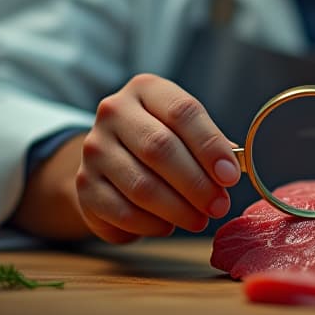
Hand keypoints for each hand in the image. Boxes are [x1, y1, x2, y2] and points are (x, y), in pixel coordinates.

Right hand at [76, 73, 240, 243]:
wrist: (109, 159)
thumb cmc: (160, 139)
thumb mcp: (185, 129)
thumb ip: (209, 144)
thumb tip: (231, 170)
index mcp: (145, 89)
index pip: (182, 112)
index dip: (210, 146)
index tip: (230, 176)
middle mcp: (114, 112)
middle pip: (160, 149)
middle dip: (196, 183)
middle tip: (219, 206)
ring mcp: (94, 148)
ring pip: (141, 185)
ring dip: (178, 209)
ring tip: (199, 220)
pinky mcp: (84, 185)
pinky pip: (123, 211)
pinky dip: (152, 224)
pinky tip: (168, 226)